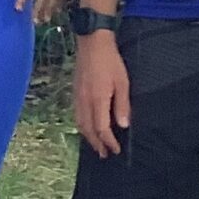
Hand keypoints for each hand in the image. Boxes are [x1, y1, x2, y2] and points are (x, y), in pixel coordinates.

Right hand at [73, 34, 131, 157]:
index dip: (109, 141)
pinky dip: (82, 126)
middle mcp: (85, 101)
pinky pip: (77, 115)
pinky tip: (87, 128)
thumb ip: (122, 105)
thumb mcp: (123, 83)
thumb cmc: (111, 62)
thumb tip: (123, 125)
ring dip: (88, 137)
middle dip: (97, 144)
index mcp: (98, 100)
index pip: (102, 128)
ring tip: (96, 145)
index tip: (116, 150)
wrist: (92, 43)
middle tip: (105, 154)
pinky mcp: (75, 92)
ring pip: (80, 123)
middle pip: (88, 130)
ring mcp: (78, 97)